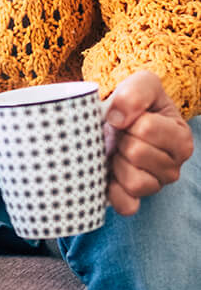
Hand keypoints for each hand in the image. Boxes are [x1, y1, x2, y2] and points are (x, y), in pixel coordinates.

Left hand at [103, 71, 193, 215]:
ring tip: (116, 151)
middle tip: (119, 135)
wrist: (117, 118)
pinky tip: (108, 175)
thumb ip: (136, 92)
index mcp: (180, 138)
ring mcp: (156, 185)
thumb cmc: (134, 102)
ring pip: (134, 181)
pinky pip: (127, 205)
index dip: (128, 119)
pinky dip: (113, 192)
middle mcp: (174, 165)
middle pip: (137, 154)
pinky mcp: (136, 199)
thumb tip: (117, 119)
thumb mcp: (142, 83)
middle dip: (121, 140)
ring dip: (117, 163)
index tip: (127, 117)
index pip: (147, 129)